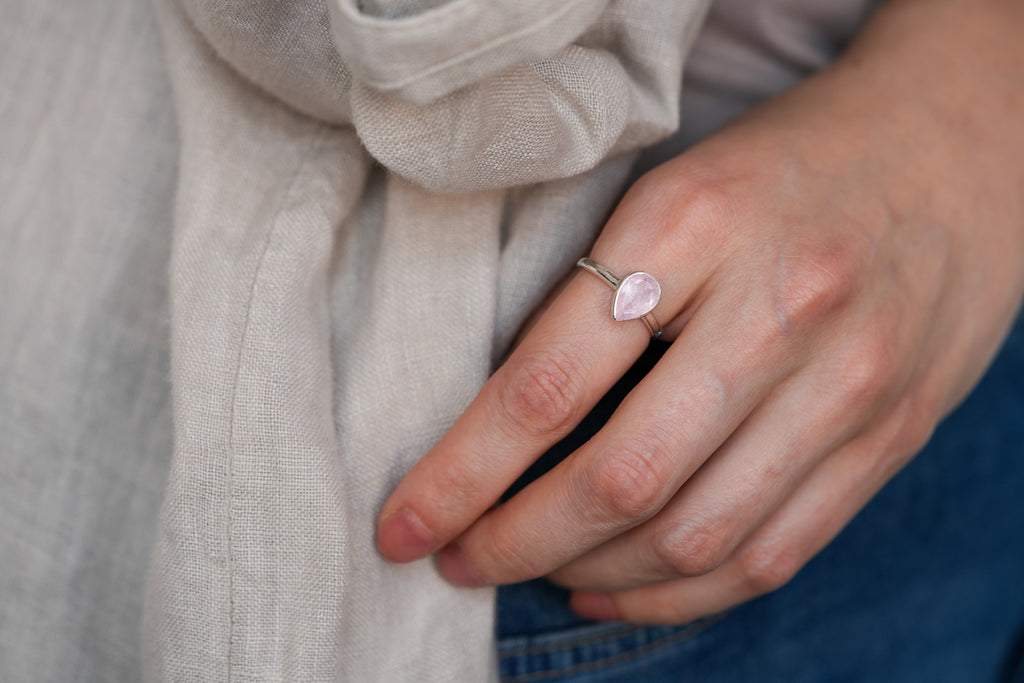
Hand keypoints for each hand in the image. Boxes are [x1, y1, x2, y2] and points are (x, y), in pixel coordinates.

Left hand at [376, 0, 1023, 623]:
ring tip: (529, 572)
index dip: (461, 475)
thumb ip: (596, 298)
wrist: (953, 149)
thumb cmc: (785, 167)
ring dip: (589, 574)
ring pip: (693, 538)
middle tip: (456, 560)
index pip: (549, 385)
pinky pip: (770, 555)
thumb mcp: (673, 192)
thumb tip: (499, 423)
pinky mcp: (887, 439)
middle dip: (514, 543)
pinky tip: (615, 586)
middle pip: (619, 480)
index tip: (404, 524)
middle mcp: (777, 310)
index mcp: (695, 227)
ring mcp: (845, 385)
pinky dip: (679, 596)